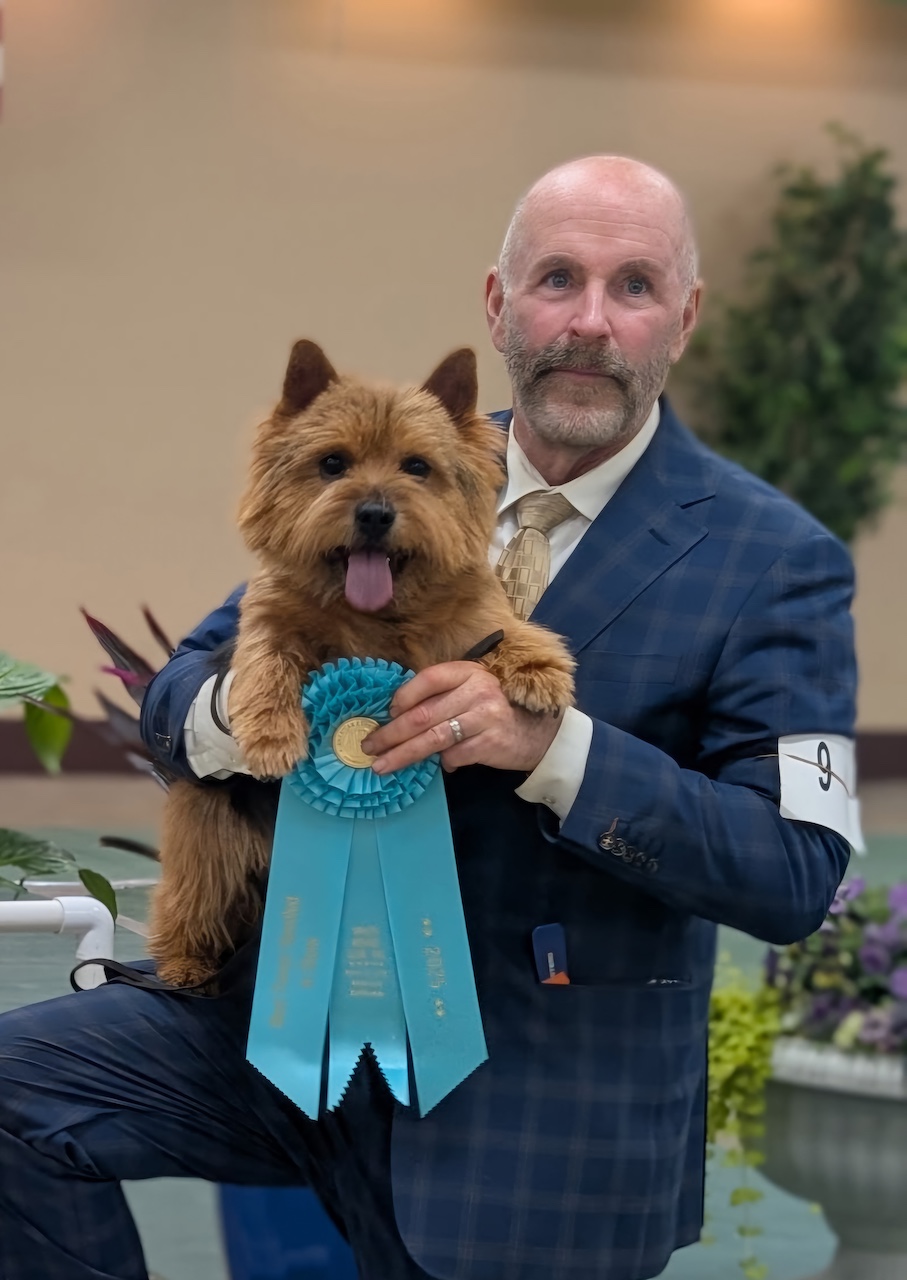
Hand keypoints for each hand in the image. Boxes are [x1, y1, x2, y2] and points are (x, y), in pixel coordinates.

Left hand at [362, 661, 562, 775]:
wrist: (537, 733)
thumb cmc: (494, 711)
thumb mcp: (471, 692)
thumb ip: (441, 698)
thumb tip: (397, 716)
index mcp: (468, 672)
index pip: (428, 679)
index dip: (403, 697)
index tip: (387, 714)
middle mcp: (477, 690)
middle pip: (423, 714)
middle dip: (391, 734)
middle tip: (370, 746)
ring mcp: (485, 716)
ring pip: (433, 738)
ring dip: (403, 754)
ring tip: (382, 765)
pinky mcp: (490, 742)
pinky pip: (453, 755)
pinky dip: (443, 763)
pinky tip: (440, 766)